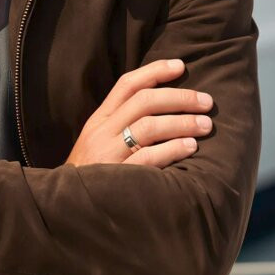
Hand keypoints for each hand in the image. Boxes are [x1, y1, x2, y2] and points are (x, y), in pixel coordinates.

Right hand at [65, 59, 212, 167]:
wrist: (66, 209)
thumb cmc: (92, 173)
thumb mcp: (99, 141)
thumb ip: (123, 123)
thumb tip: (163, 104)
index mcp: (99, 119)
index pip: (127, 84)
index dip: (155, 71)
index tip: (181, 66)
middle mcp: (102, 131)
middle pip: (143, 101)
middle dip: (179, 97)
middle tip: (207, 102)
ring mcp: (108, 154)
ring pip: (148, 126)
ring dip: (182, 122)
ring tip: (206, 125)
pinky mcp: (117, 178)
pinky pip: (149, 158)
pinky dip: (173, 149)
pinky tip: (191, 148)